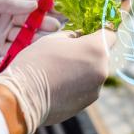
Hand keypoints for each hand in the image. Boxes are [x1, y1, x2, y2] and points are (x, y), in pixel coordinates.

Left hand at [0, 0, 60, 63]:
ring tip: (46, 40)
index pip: (28, 2)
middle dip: (43, 22)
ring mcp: (4, 34)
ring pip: (25, 35)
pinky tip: (33, 52)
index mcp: (4, 1)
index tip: (56, 7)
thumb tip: (33, 4)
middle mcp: (7, 17)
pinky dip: (24, 51)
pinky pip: (15, 50)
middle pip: (30, 20)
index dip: (43, 5)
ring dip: (36, 37)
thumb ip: (7, 3)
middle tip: (55, 26)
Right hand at [0, 29, 115, 133]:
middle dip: (90, 51)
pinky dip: (78, 83)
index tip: (93, 31)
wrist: (22, 98)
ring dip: (84, 68)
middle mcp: (102, 70)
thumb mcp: (54, 38)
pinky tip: (59, 83)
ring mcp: (96, 88)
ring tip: (60, 70)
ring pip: (95, 71)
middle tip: (69, 51)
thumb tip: (82, 37)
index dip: (103, 30)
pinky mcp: (88, 102)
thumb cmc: (36, 62)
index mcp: (96, 49)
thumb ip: (74, 36)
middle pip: (103, 55)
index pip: (111, 34)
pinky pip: (87, 86)